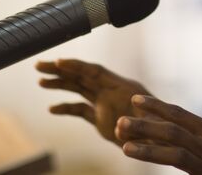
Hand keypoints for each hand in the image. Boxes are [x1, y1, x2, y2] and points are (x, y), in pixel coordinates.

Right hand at [35, 59, 152, 145]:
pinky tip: (51, 108)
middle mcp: (111, 91)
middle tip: (38, 66)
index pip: (95, 72)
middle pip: (82, 76)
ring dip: (60, 84)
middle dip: (60, 70)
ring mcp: (105, 104)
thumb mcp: (148, 125)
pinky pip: (81, 109)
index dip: (77, 66)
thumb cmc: (160, 129)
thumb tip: (119, 125)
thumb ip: (133, 124)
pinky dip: (66, 107)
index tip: (58, 62)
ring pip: (78, 89)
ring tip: (40, 81)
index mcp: (122, 87)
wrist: (163, 139)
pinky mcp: (101, 119)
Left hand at [115, 95, 201, 174]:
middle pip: (172, 122)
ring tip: (118, 129)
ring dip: (142, 131)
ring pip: (170, 136)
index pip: (182, 114)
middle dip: (144, 118)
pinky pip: (175, 157)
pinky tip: (131, 150)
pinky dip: (150, 152)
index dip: (158, 106)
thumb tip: (193, 149)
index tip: (137, 100)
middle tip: (119, 114)